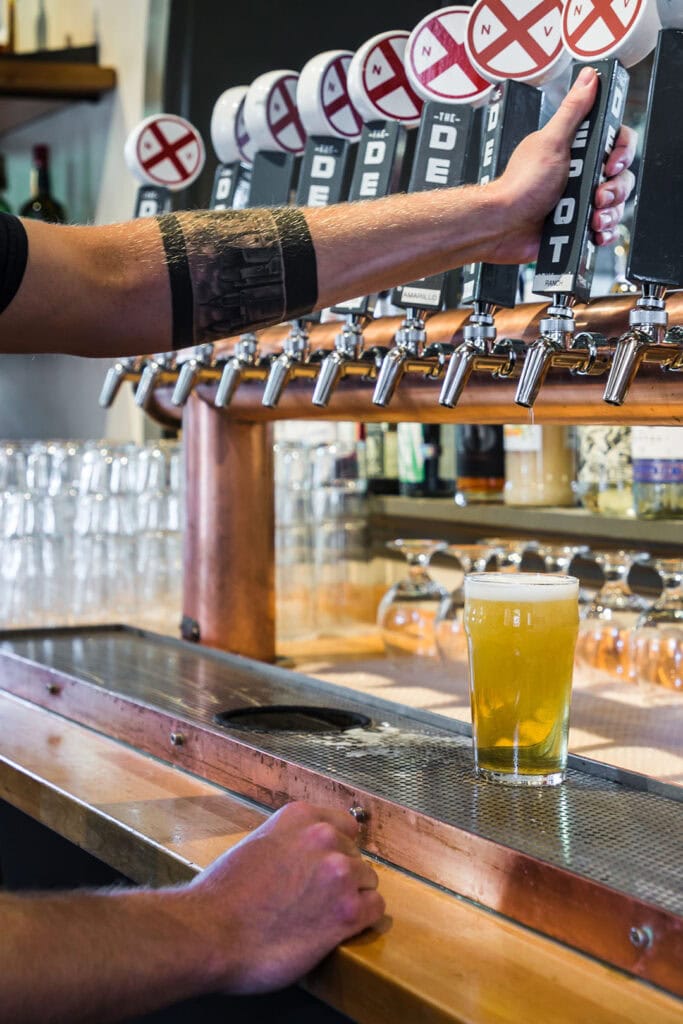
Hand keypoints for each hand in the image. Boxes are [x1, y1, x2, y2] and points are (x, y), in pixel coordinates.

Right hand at [186, 801, 383, 994]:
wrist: (211, 932)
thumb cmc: (222, 895)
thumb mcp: (256, 845)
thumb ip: (288, 842)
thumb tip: (303, 855)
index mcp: (300, 816)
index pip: (344, 825)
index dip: (336, 850)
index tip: (325, 867)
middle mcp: (324, 836)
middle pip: (355, 856)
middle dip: (341, 877)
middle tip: (315, 900)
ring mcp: (339, 872)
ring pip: (368, 881)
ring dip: (352, 898)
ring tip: (322, 917)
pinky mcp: (348, 910)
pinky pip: (376, 909)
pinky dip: (362, 921)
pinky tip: (340, 929)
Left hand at [487, 67, 636, 264]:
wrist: (503, 227)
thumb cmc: (521, 186)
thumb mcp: (551, 142)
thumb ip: (573, 110)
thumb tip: (589, 77)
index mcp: (577, 150)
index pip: (616, 143)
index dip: (621, 153)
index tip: (611, 163)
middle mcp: (581, 174)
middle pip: (622, 176)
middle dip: (616, 189)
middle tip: (597, 196)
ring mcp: (580, 201)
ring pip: (616, 204)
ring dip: (610, 212)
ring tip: (593, 217)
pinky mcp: (577, 226)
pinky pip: (604, 229)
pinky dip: (604, 233)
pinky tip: (595, 232)